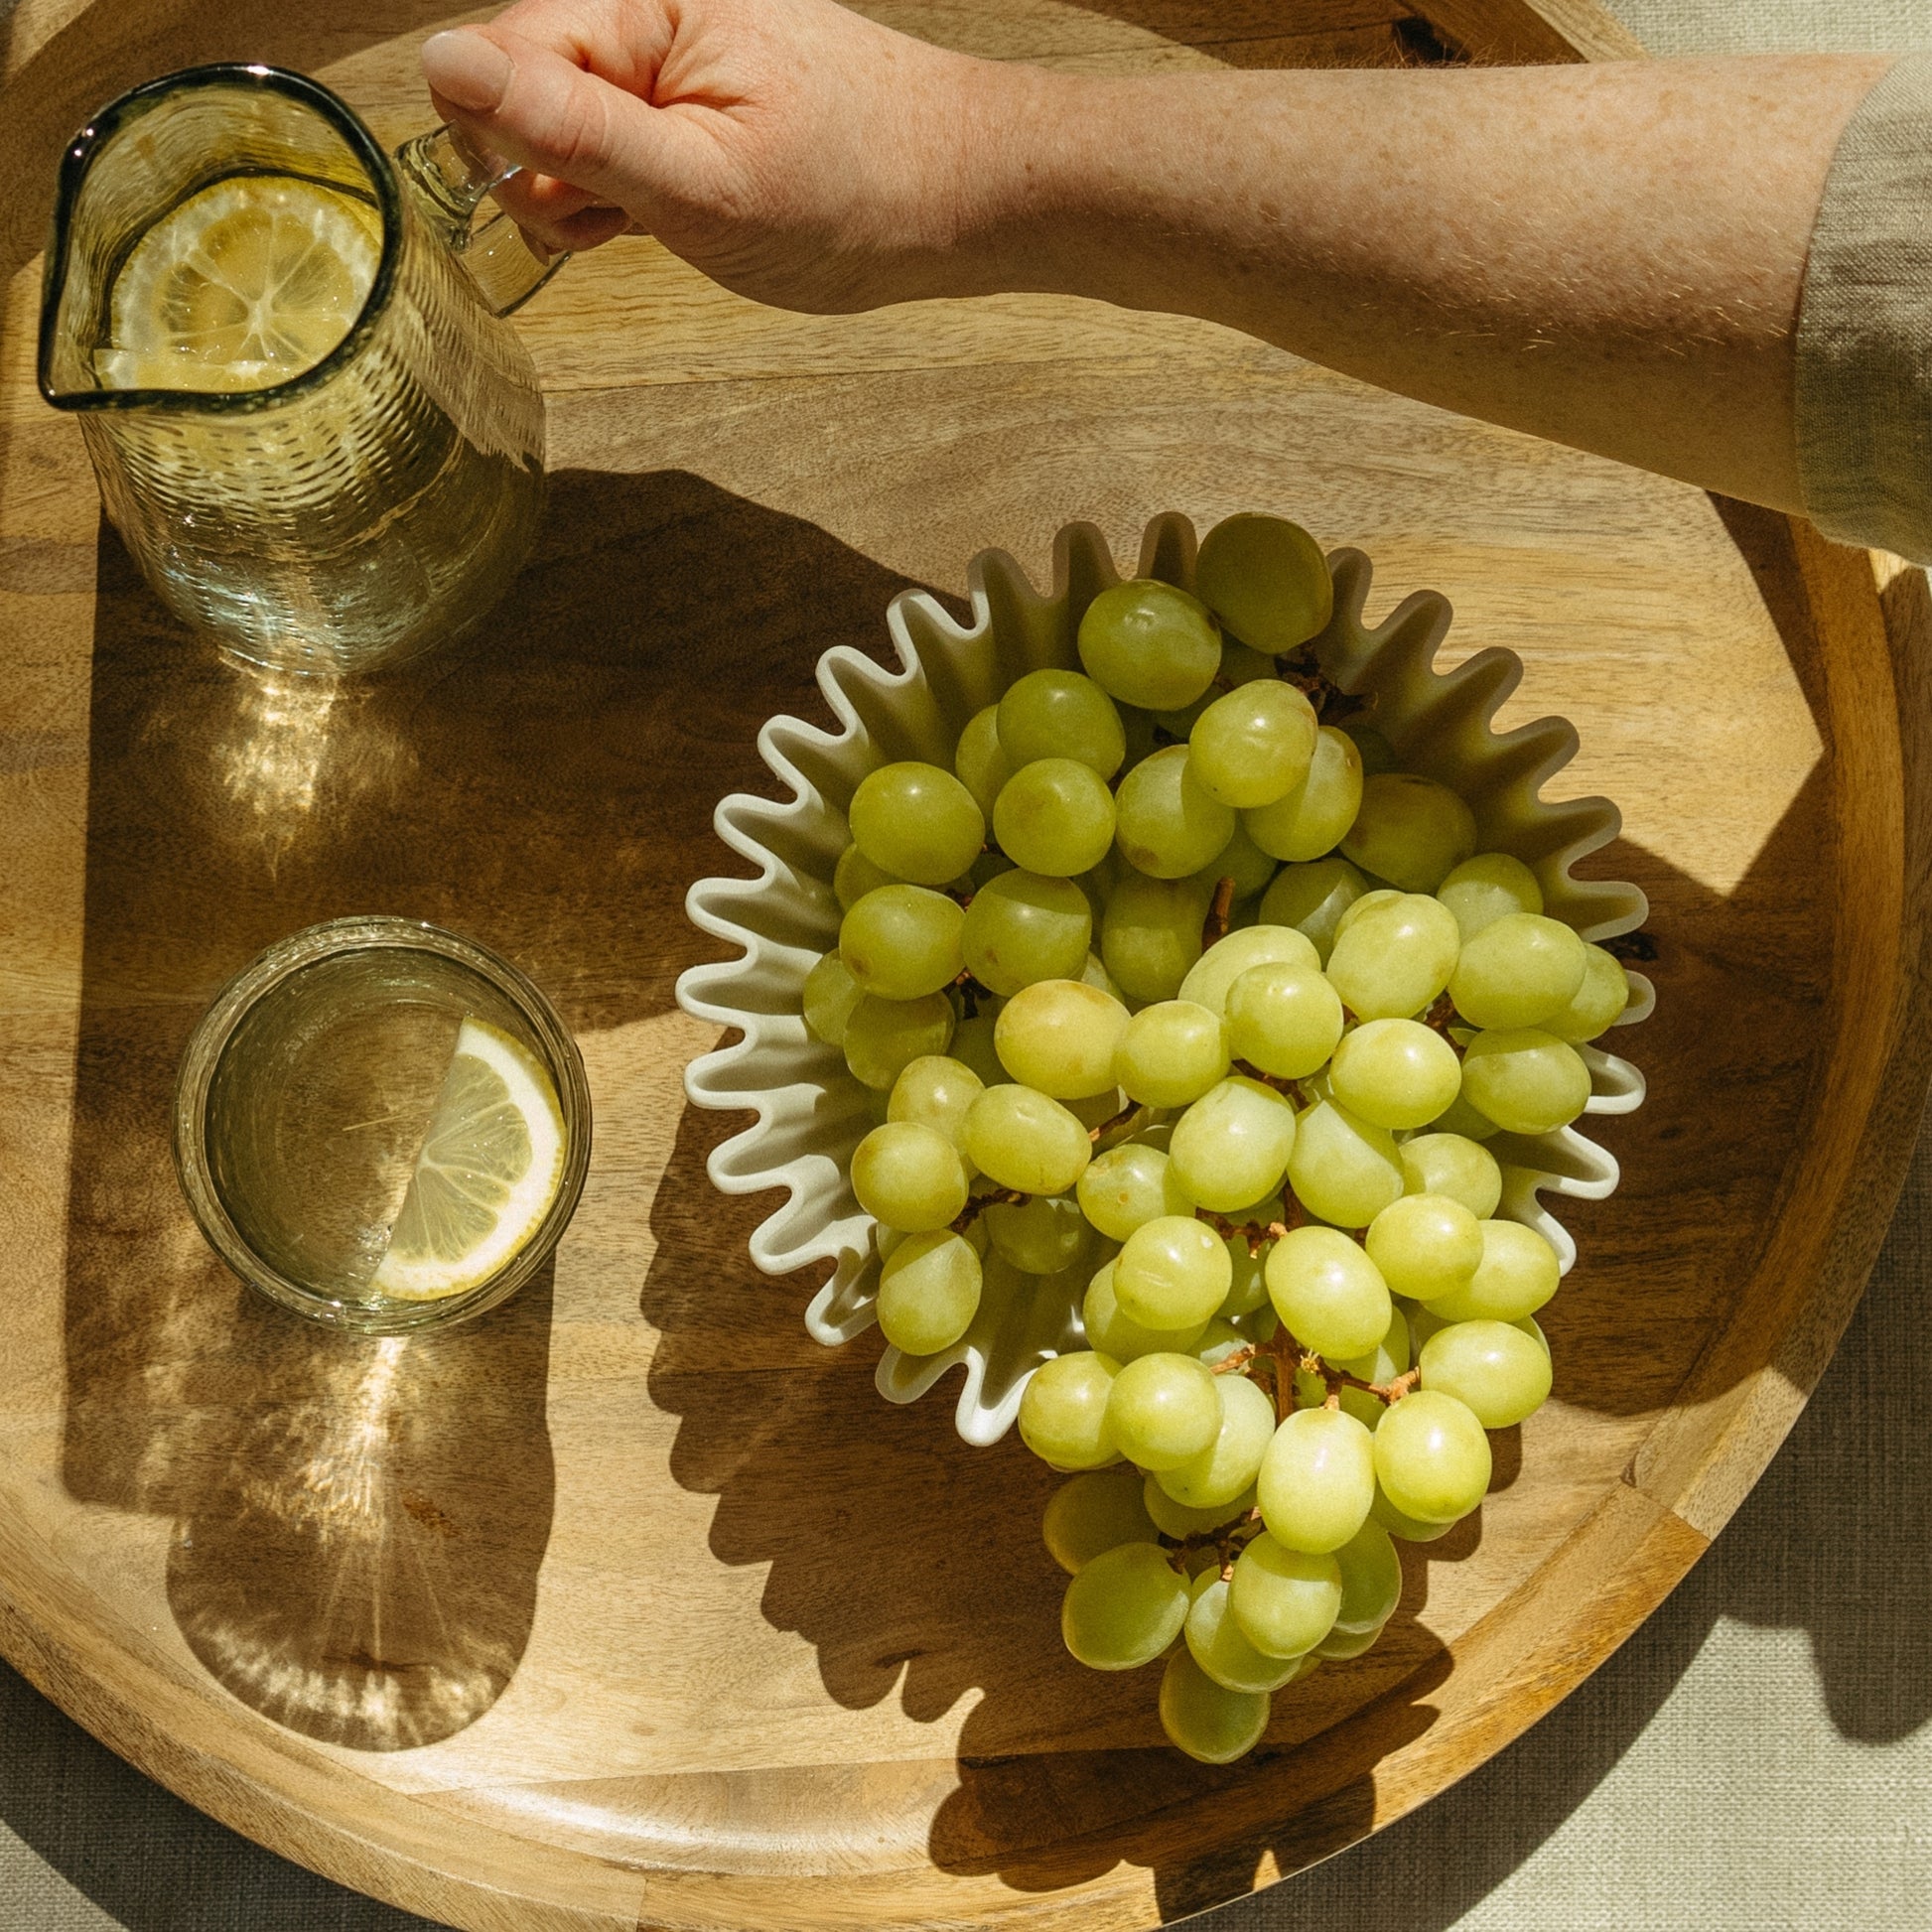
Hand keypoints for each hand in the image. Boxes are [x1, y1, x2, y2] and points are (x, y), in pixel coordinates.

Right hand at [421, 0, 1023, 311]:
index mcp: (652, 2)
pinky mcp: (706, 97)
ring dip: (594, 191)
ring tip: (670, 224)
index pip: (504, 52)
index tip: (563, 207)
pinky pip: (627, 139)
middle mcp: (660, 11)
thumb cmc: (859, 195)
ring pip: (575, 122)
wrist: (970, 197)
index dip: (507, 139)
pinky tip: (679, 219)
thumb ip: (571, 129)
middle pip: (532, 84)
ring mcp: (684, 56)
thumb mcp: (701, 185)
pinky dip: (635, 192)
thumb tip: (445, 65)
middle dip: (554, 170)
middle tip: (627, 224)